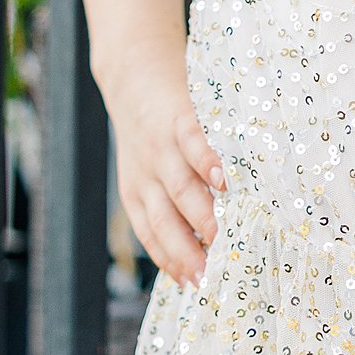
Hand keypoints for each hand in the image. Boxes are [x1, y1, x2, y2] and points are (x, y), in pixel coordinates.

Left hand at [103, 58, 226, 287]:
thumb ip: (169, 199)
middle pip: (165, 220)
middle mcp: (146, 174)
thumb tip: (209, 241)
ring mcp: (161, 145)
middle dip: (188, 251)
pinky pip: (192, 142)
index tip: (195, 286)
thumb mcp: (147, 167)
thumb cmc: (151, 127)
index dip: (172, 261)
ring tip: (222, 238)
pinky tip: (222, 179)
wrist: (132, 68)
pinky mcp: (176, 115)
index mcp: (137, 192)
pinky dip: (205, 161)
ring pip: (180, 188)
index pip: (152, 235)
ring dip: (201, 215)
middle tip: (212, 276)